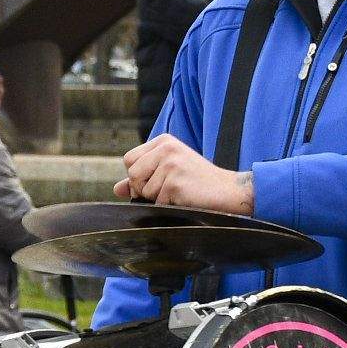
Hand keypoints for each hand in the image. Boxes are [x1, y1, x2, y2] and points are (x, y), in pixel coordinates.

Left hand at [116, 134, 255, 214]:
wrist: (229, 191)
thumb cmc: (199, 183)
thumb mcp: (169, 173)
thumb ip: (142, 178)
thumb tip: (117, 189)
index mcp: (163, 141)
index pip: (129, 159)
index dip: (137, 176)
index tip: (157, 181)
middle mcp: (166, 148)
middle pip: (132, 174)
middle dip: (143, 188)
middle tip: (168, 189)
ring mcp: (170, 164)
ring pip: (143, 191)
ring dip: (158, 198)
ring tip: (180, 192)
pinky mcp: (174, 182)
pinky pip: (156, 202)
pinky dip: (168, 206)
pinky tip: (185, 198)